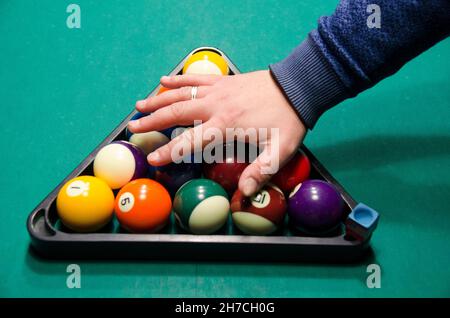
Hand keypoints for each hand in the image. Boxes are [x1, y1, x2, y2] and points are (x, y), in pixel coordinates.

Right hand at [128, 70, 306, 195]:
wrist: (297, 86)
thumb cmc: (287, 119)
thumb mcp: (278, 151)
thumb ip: (259, 172)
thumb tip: (244, 195)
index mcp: (225, 126)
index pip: (190, 142)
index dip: (169, 152)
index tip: (152, 160)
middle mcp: (215, 106)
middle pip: (175, 113)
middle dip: (152, 122)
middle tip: (132, 127)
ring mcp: (217, 90)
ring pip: (179, 94)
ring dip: (157, 100)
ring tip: (138, 106)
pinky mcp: (222, 80)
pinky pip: (194, 78)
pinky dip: (177, 79)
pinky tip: (163, 80)